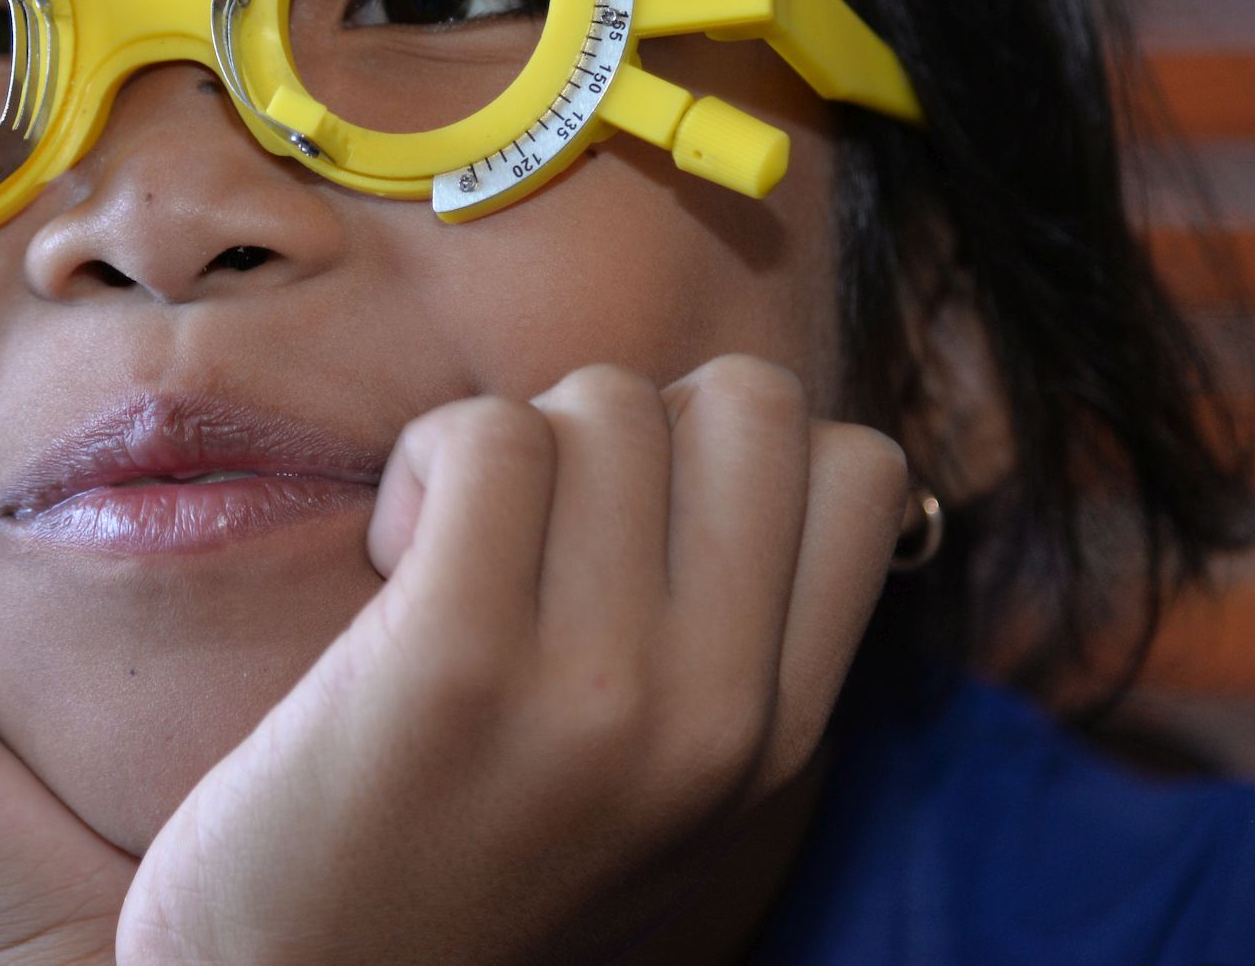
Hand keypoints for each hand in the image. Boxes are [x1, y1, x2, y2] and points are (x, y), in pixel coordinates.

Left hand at [116, 355, 911, 965]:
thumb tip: (766, 441)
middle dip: (635, 421)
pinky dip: (428, 459)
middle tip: (548, 522)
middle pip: (749, 404)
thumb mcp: (662, 776)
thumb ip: (732, 634)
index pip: (858, 469)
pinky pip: (492, 435)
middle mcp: (718, 715)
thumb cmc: (466, 850)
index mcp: (781, 738)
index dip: (733, 450)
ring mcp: (598, 690)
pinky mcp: (456, 659)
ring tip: (454, 553)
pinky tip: (396, 551)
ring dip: (515, 441)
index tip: (639, 523)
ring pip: (607, 403)